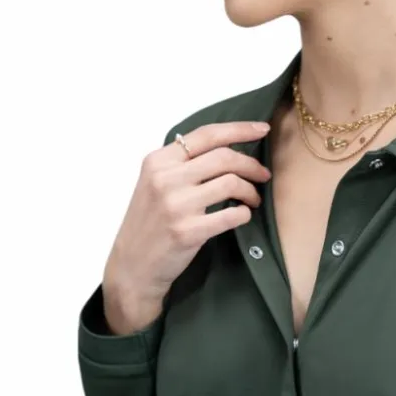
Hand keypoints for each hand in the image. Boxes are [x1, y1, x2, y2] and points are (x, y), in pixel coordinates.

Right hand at [102, 121, 271, 327]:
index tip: (262, 129)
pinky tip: (242, 215)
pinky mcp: (187, 231)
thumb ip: (183, 163)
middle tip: (263, 174)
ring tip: (253, 199)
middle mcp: (165, 178)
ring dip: (251, 191)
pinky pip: (231, 215)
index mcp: (159, 160)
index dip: (240, 129)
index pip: (206, 134)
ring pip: (232, 183)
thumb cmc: (149, 221)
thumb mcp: (155, 182)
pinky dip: (244, 213)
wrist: (132, 266)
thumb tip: (228, 147)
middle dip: (251, 164)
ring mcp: (176, 205)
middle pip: (224, 157)